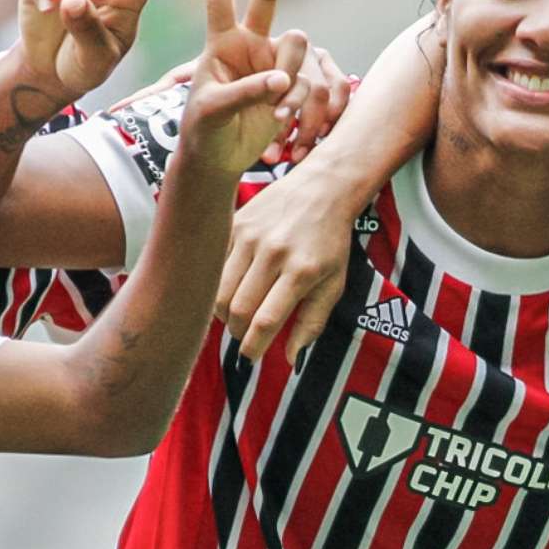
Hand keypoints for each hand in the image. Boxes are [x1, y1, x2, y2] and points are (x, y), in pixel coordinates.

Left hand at [109, 44, 349, 159]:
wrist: (220, 160)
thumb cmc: (203, 132)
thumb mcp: (212, 111)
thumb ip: (244, 91)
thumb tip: (282, 79)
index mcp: (221, 43)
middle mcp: (251, 44)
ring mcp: (277, 63)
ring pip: (299, 50)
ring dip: (292, 89)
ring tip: (275, 122)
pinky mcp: (297, 86)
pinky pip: (315, 86)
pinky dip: (305, 113)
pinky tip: (291, 140)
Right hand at [216, 168, 353, 361]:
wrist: (321, 189)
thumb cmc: (330, 242)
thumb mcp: (334, 283)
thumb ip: (312, 322)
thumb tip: (292, 359)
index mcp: (301, 271)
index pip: (266, 320)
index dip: (253, 346)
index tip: (249, 356)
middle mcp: (273, 252)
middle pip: (237, 309)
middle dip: (236, 331)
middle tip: (243, 335)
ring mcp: (250, 236)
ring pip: (219, 289)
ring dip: (223, 312)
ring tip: (235, 315)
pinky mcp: (235, 224)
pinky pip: (215, 265)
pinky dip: (218, 283)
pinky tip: (231, 286)